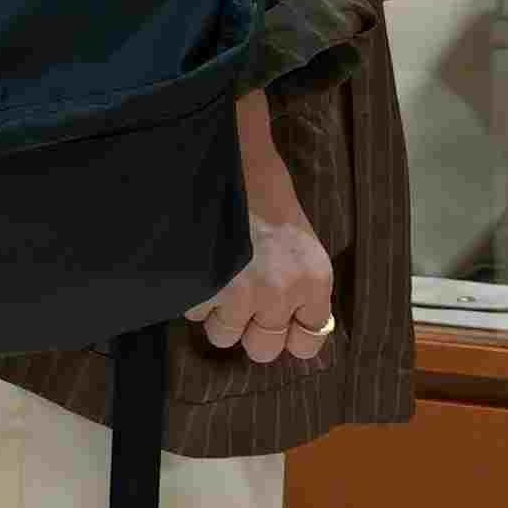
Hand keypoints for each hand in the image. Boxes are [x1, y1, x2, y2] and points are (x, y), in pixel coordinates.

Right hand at [185, 207, 337, 365]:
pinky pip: (194, 312)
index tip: (277, 323)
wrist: (227, 158)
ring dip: (217, 311)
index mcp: (314, 280)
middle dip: (248, 328)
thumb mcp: (300, 242)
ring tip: (219, 275)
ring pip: (223, 334)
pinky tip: (202, 262)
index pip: (307, 343)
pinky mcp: (204, 289)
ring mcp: (240, 294)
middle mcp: (281, 293)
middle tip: (241, 298)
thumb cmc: (264, 192)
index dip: (288, 334)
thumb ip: (299, 288)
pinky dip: (193, 293)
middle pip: (262, 350)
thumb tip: (292, 326)